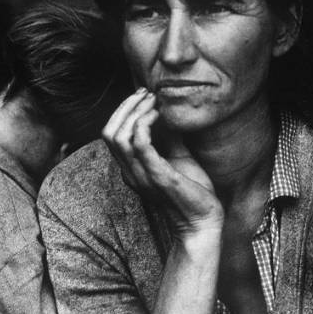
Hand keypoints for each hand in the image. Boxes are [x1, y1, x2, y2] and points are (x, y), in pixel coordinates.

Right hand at [102, 88, 223, 236]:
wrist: (203, 220)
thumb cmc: (192, 191)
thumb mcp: (178, 158)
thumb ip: (168, 137)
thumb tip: (167, 113)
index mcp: (131, 169)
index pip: (110, 135)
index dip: (122, 111)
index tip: (143, 96)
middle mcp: (130, 172)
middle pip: (108, 132)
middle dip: (125, 106)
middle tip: (146, 93)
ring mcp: (141, 175)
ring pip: (118, 135)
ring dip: (134, 111)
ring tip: (152, 100)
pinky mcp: (157, 176)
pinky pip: (139, 143)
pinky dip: (145, 123)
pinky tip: (160, 115)